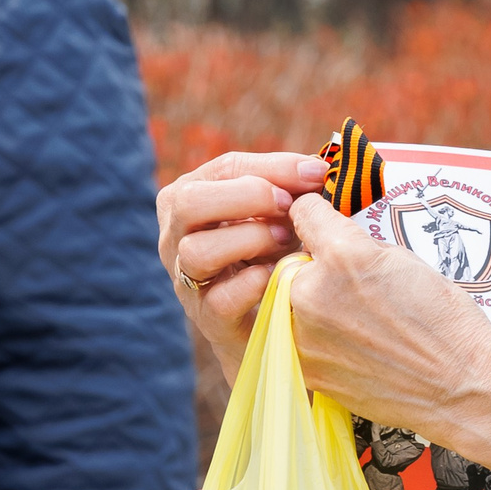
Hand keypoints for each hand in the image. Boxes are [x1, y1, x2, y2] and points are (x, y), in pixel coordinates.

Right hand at [157, 151, 331, 381]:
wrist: (267, 322)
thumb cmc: (268, 253)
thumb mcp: (273, 214)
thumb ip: (288, 188)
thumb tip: (316, 170)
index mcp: (187, 199)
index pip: (222, 169)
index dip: (271, 167)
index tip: (313, 174)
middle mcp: (174, 237)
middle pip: (189, 203)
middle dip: (246, 197)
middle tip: (287, 206)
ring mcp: (186, 280)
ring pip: (196, 251)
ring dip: (248, 240)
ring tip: (283, 241)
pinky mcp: (206, 319)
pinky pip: (220, 300)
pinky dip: (253, 284)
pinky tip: (277, 276)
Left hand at [284, 193, 490, 433]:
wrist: (458, 385)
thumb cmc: (443, 320)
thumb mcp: (403, 258)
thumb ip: (354, 244)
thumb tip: (327, 238)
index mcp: (343, 255)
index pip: (304, 212)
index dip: (317, 216)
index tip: (323, 224)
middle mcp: (313, 293)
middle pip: (293, 263)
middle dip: (316, 269)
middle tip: (353, 289)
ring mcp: (305, 336)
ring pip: (292, 304)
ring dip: (314, 305)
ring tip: (358, 322)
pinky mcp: (307, 369)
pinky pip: (298, 338)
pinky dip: (319, 337)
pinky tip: (355, 345)